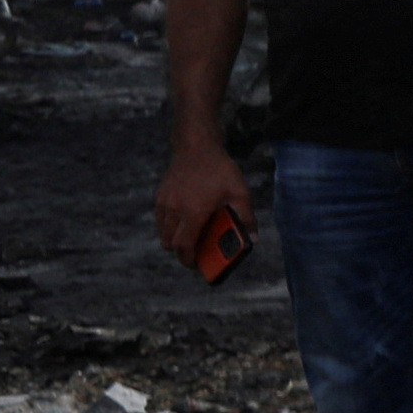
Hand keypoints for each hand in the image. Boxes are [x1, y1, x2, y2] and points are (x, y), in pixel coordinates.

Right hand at [154, 144, 250, 269]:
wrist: (196, 146)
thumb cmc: (220, 170)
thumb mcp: (240, 192)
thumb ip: (246, 217)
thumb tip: (253, 238)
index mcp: (193, 212)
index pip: (183, 246)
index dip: (188, 260)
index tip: (197, 265)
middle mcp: (174, 210)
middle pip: (169, 243)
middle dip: (182, 252)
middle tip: (197, 252)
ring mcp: (164, 202)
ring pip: (163, 232)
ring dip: (175, 239)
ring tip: (193, 236)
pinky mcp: (160, 196)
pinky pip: (160, 220)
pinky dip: (170, 226)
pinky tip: (186, 220)